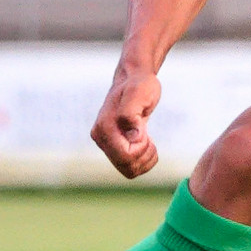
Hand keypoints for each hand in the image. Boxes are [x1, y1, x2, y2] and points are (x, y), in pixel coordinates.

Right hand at [90, 62, 164, 178]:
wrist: (134, 79)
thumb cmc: (139, 85)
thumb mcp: (138, 94)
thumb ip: (131, 114)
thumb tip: (133, 137)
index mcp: (104, 128)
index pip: (125, 156)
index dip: (141, 150)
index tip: (147, 133)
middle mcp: (101, 138)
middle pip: (126, 166)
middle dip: (144, 156)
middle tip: (150, 137)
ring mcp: (106, 144)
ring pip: (128, 170)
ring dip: (145, 160)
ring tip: (150, 141)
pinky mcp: (114, 147)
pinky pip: (130, 168)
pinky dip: (144, 161)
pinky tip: (147, 144)